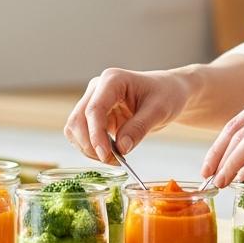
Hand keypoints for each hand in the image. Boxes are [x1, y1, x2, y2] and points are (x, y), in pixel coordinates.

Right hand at [64, 67, 194, 163]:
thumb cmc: (166, 95)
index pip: (94, 109)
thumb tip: (121, 148)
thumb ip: (139, 128)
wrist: (168, 92)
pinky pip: (82, 134)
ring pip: (75, 129)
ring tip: (113, 159)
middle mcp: (97, 88)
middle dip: (90, 145)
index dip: (96, 135)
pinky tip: (109, 153)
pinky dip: (90, 147)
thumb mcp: (159, 111)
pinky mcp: (94, 115)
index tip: (106, 155)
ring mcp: (93, 101)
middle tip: (113, 161)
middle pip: (78, 120)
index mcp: (112, 80)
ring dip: (88, 148)